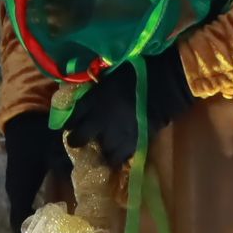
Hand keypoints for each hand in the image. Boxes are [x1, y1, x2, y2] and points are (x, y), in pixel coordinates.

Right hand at [2, 115, 66, 229]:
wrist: (24, 120)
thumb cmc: (38, 136)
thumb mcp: (57, 152)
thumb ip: (69, 170)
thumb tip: (87, 187)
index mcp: (21, 186)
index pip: (21, 219)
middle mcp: (15, 190)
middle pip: (19, 221)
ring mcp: (16, 187)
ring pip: (21, 214)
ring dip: (31, 228)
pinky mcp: (20, 182)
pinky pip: (24, 205)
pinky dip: (32, 216)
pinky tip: (46, 221)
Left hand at [64, 52, 190, 168]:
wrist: (162, 86)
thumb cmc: (136, 74)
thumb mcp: (109, 77)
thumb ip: (96, 90)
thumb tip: (89, 96)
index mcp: (92, 102)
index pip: (71, 118)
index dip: (69, 123)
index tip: (71, 125)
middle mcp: (98, 122)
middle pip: (78, 139)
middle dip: (76, 141)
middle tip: (78, 141)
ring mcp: (114, 136)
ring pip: (98, 151)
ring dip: (99, 149)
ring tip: (103, 147)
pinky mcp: (131, 145)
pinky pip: (118, 158)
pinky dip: (116, 157)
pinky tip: (118, 154)